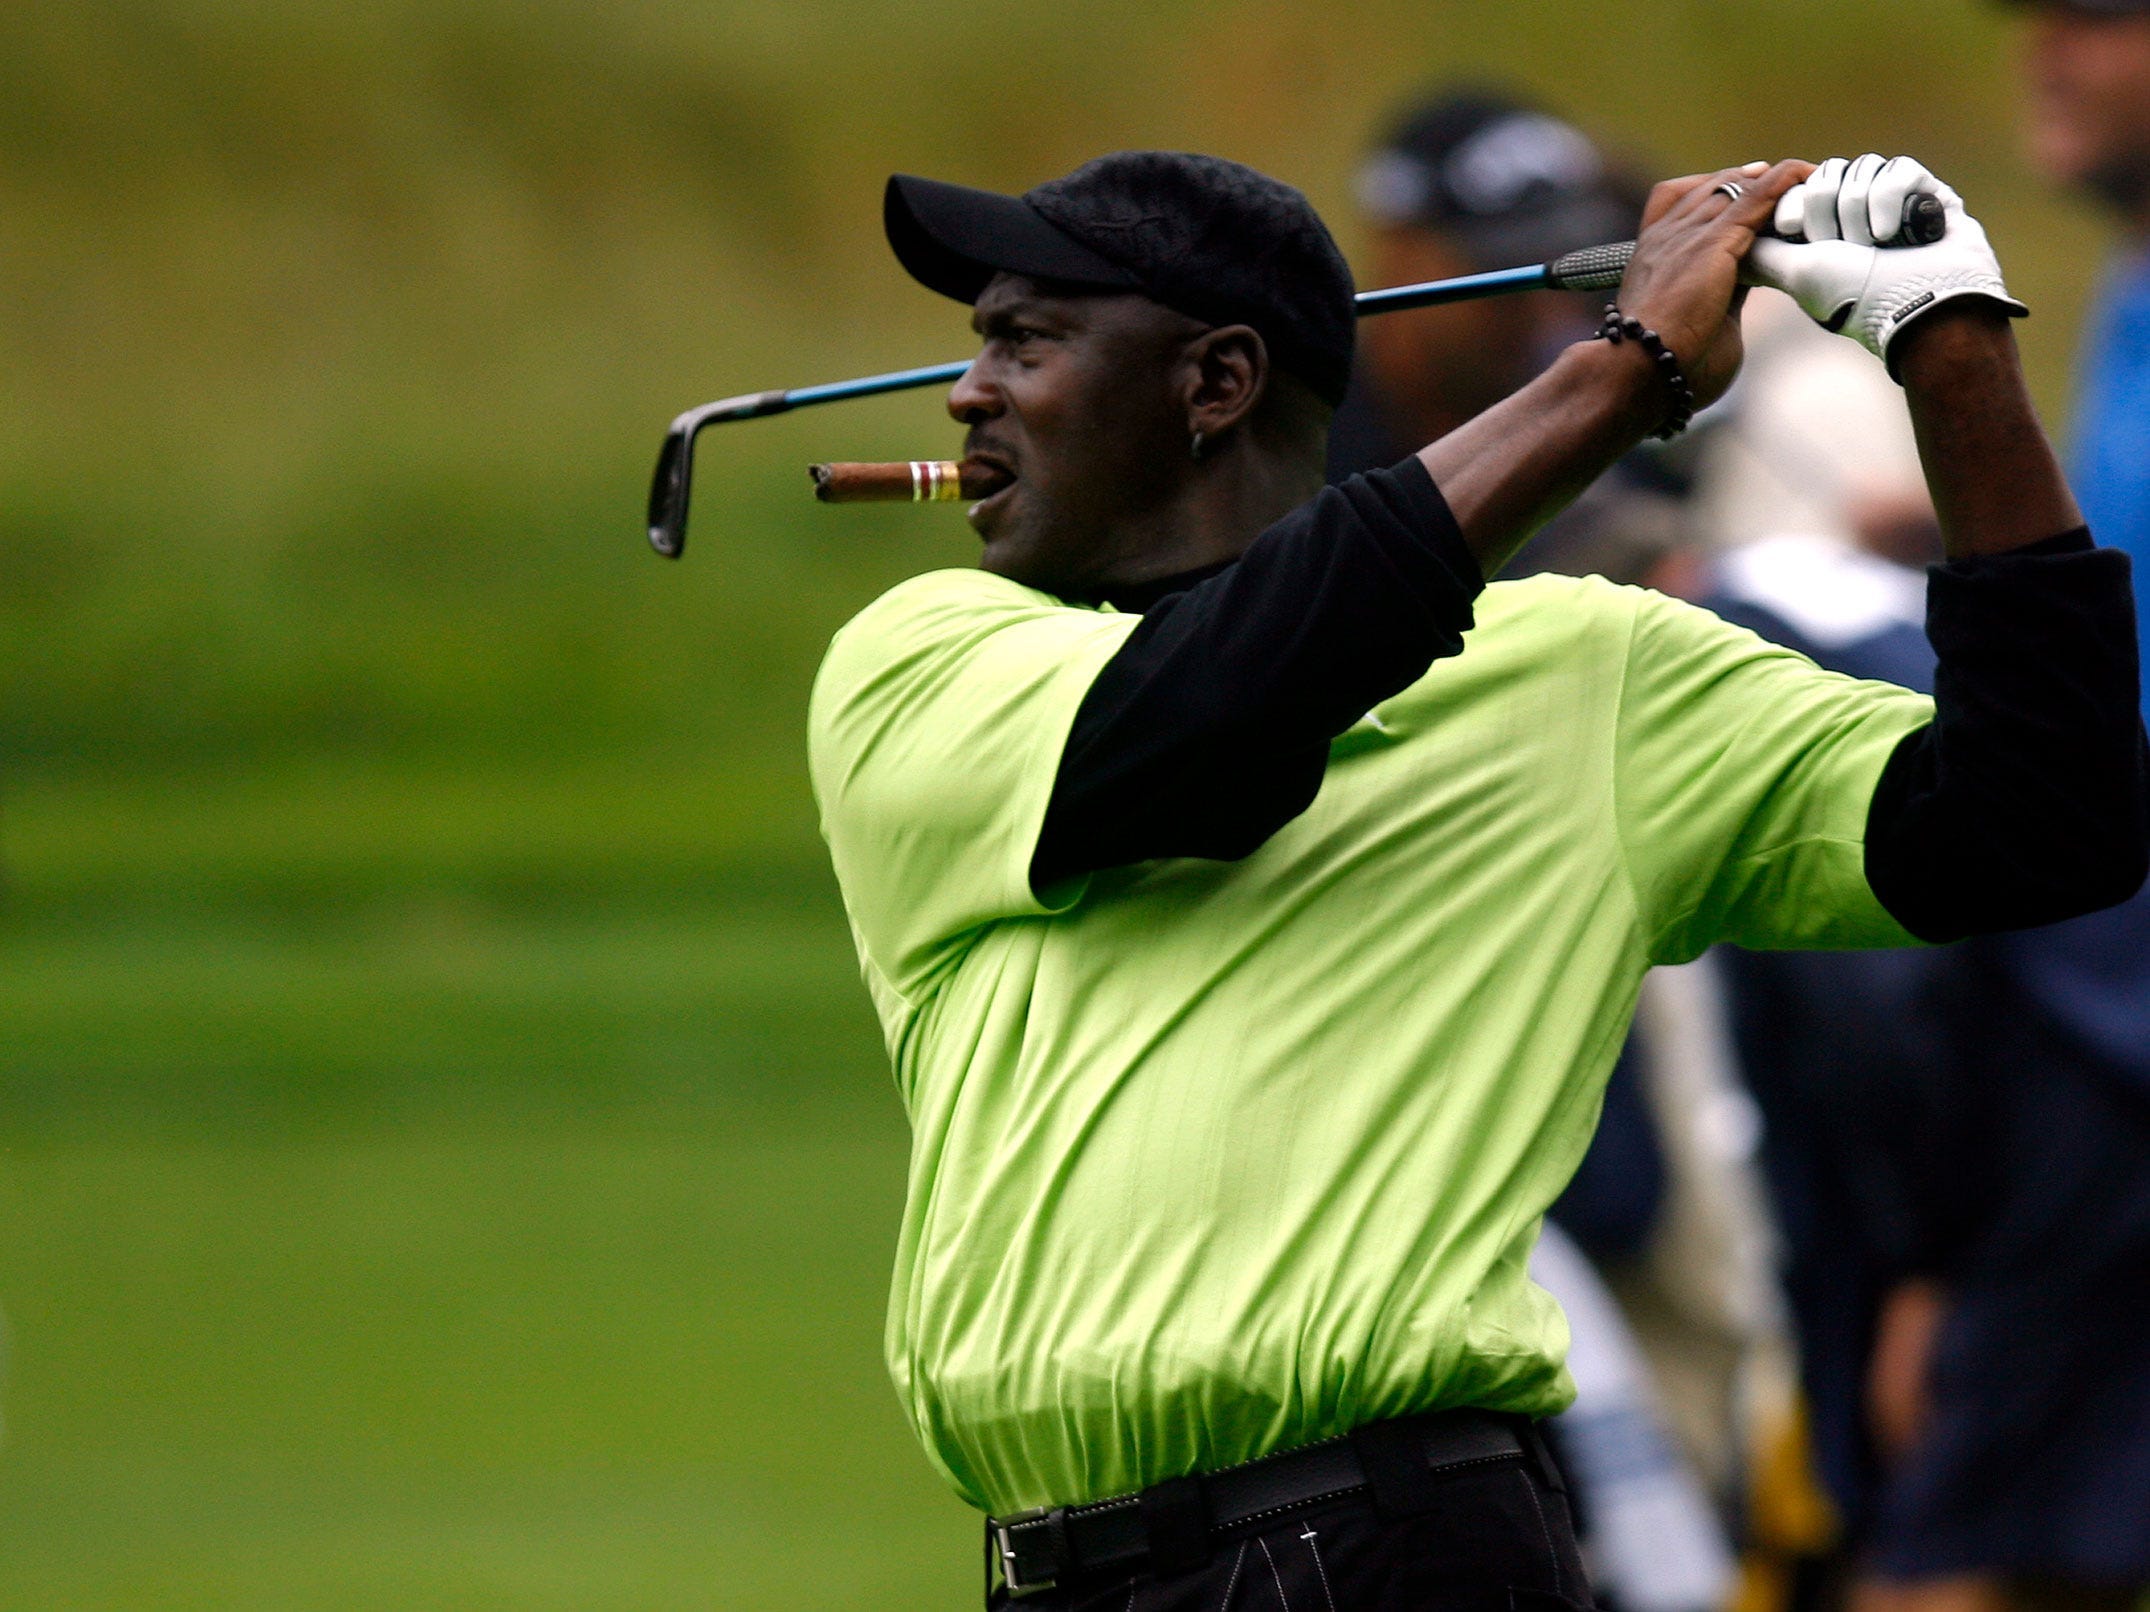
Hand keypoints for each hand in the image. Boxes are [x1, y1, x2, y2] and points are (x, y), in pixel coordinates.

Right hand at [1613, 161, 1813, 416]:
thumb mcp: (1695, 323)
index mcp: (1652, 256)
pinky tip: (1812, 177)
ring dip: (1776, 184)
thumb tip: (1750, 283)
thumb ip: (1722, 296)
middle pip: (1715, 186)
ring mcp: (1688, 233)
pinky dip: (1788, 181)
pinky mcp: (1715, 240)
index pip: (1685, 201)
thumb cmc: (1663, 369)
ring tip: (1814, 186)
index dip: (1721, 190)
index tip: (1758, 191)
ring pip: (1738, 184)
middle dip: (1754, 184)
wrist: (1637, 373)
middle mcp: (1666, 235)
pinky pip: (1760, 194)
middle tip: (1795, 191)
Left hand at [1746, 155, 2026, 378]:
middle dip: (1826, 212)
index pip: (1796, 186)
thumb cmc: (1855, 296)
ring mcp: (1893, 201)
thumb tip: (1736, 239)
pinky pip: (1898, 169)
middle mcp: (1856, 212)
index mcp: (1822, 230)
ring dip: (1859, 212)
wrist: (1920, 307)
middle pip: (1825, 174)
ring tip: (1874, 244)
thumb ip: (1762, 251)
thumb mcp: (1796, 273)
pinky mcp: (1928, 192)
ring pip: (1860, 169)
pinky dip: (1891, 200)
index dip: (1792, 203)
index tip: (1789, 227)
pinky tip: (1893, 232)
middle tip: (1841, 247)